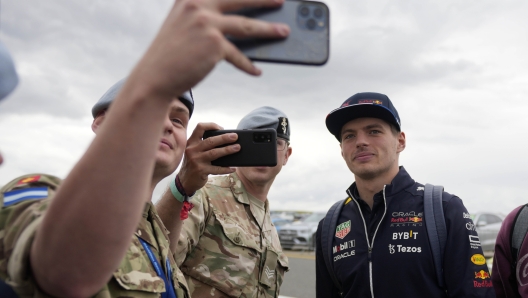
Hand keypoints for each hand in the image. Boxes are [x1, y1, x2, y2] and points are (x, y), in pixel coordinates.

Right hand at [128, 0, 289, 99]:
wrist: (154, 77)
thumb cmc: (170, 55)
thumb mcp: (183, 26)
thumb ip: (207, 18)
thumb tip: (242, 27)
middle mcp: (198, 5)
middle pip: (241, 0)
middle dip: (265, 0)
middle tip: (281, 1)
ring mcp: (207, 23)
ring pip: (247, 26)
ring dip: (269, 30)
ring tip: (283, 32)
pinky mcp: (214, 45)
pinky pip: (239, 55)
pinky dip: (248, 65)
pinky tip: (256, 71)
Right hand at [178, 122, 239, 193]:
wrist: (185, 180)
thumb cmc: (193, 163)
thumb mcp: (194, 151)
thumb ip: (204, 145)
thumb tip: (224, 139)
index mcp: (191, 142)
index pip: (200, 127)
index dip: (212, 125)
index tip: (222, 128)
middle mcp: (192, 150)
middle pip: (210, 141)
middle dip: (224, 138)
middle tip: (235, 137)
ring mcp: (196, 160)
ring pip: (214, 153)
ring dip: (227, 150)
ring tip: (237, 148)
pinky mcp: (201, 170)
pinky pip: (216, 169)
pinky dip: (226, 168)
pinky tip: (233, 168)